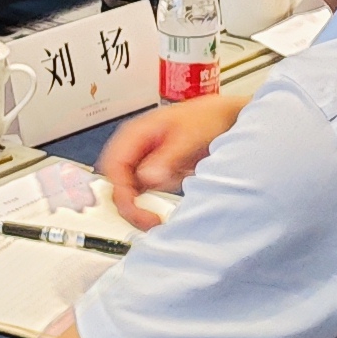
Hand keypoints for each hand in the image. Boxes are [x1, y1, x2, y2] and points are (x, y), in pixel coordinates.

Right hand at [99, 89, 246, 217]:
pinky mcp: (150, 170)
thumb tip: (145, 178)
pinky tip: (159, 210)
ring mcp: (141, 159)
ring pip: (125, 188)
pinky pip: (138, 191)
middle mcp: (134, 146)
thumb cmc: (205, 118)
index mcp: (135, 132)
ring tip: (154, 219)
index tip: (138, 210)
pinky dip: (145, 203)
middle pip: (115, 180)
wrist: (222, 117)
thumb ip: (166, 158)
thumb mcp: (187, 138)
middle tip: (148, 220)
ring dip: (136, 206)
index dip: (121, 191)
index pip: (114, 165)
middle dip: (127, 204)